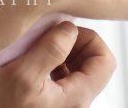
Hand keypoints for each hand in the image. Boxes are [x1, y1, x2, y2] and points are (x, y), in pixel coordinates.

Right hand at [0, 21, 115, 107]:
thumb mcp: (21, 74)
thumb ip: (51, 48)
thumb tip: (69, 27)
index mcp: (76, 98)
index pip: (106, 61)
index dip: (90, 39)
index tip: (65, 31)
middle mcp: (72, 103)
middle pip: (91, 63)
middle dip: (73, 43)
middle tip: (49, 35)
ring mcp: (58, 103)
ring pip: (73, 69)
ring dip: (57, 52)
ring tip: (35, 45)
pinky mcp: (42, 102)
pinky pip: (55, 76)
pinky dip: (45, 62)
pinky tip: (26, 59)